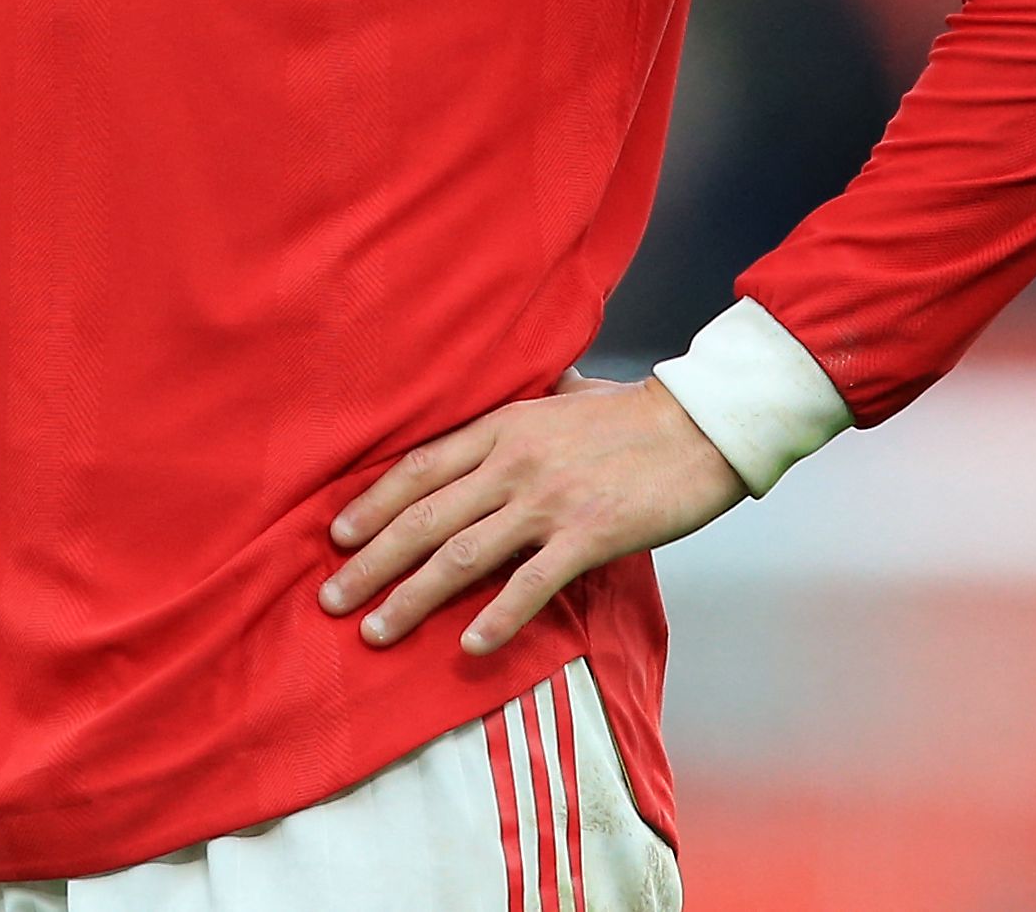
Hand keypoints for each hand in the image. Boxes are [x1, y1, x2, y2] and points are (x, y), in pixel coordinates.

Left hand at [320, 369, 744, 656]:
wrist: (703, 426)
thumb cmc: (637, 412)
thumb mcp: (568, 392)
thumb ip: (534, 399)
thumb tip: (529, 389)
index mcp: (504, 426)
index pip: (420, 469)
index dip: (373, 505)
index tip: (337, 539)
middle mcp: (514, 463)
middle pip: (424, 518)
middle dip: (371, 563)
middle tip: (332, 600)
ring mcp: (549, 501)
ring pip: (461, 555)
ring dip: (411, 597)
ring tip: (376, 631)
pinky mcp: (587, 536)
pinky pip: (529, 585)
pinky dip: (495, 618)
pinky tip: (467, 647)